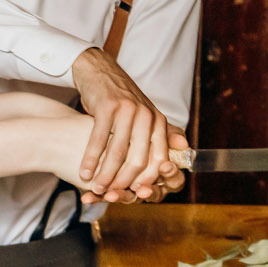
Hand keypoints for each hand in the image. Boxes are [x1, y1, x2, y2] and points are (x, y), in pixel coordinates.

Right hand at [69, 47, 169, 202]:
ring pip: (117, 152)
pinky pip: (98, 139)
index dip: (148, 180)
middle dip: (124, 181)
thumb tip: (184, 150)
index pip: (158, 159)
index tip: (134, 194)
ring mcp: (127, 111)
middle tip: (111, 195)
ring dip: (105, 174)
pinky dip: (90, 159)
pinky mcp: (107, 107)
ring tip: (95, 188)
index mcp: (158, 122)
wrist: (100, 71)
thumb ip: (162, 134)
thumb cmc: (121, 99)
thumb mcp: (144, 115)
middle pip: (138, 159)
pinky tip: (83, 172)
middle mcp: (146, 116)